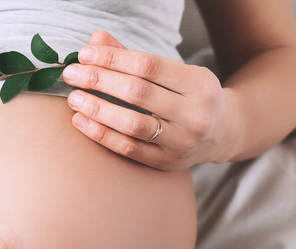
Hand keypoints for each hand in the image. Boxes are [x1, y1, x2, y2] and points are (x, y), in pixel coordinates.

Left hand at [62, 31, 240, 169]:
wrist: (223, 133)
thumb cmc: (189, 96)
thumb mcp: (172, 72)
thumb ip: (133, 58)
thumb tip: (96, 39)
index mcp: (199, 82)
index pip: (147, 66)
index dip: (112, 59)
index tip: (85, 54)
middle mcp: (194, 113)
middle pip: (137, 93)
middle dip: (99, 81)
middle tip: (72, 74)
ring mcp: (182, 141)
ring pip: (132, 124)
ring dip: (98, 109)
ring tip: (74, 99)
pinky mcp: (166, 162)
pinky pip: (128, 148)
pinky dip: (101, 134)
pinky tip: (81, 121)